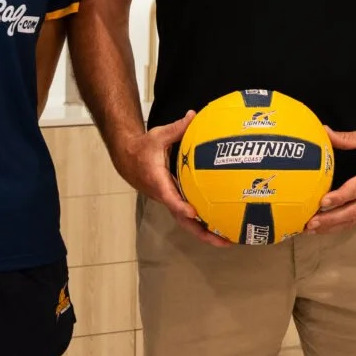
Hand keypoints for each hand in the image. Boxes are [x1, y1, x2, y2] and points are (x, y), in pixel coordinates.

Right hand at [107, 110, 229, 247]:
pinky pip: (189, 216)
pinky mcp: (174, 201)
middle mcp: (165, 196)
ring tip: (228, 239)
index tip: (194, 212)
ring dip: (206, 233)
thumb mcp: (157, 135)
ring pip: (187, 222)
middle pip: (183, 220)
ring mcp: (170, 201)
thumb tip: (193, 115)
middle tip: (223, 240)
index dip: (181, 206)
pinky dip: (203, 223)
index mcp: (158, 182)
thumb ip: (176, 128)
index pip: (170, 198)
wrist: (127, 160)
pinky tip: (221, 224)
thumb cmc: (142, 148)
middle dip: (202, 233)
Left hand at [306, 126, 355, 232]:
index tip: (322, 202)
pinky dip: (341, 224)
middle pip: (353, 211)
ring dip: (333, 225)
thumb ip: (346, 138)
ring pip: (354, 218)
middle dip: (331, 219)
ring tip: (313, 228)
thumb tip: (324, 132)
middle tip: (311, 223)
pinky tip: (326, 226)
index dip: (338, 197)